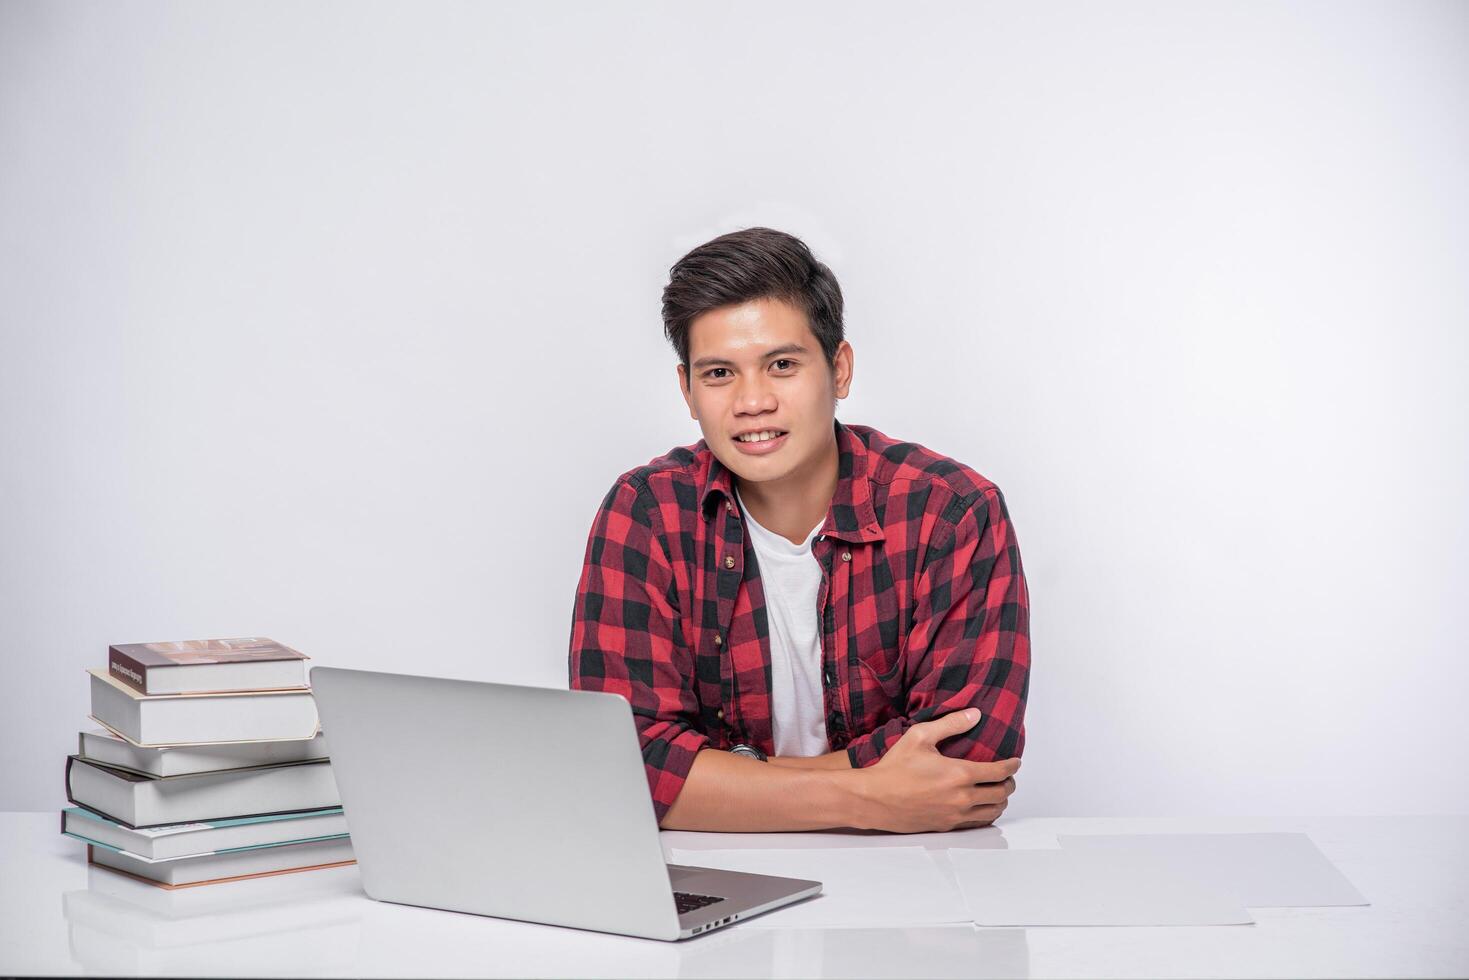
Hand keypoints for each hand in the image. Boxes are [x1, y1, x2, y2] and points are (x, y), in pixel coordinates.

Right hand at [855, 708, 1019, 833]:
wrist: (874, 798)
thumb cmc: (894, 768)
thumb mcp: (920, 736)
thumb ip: (950, 724)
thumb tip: (974, 714)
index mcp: (959, 774)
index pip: (999, 771)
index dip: (1012, 766)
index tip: (1015, 761)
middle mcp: (962, 797)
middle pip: (1001, 793)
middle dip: (1009, 783)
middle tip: (1008, 776)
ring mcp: (955, 815)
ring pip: (993, 811)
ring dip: (1001, 801)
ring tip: (998, 791)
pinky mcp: (947, 826)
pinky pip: (977, 823)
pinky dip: (986, 814)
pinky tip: (982, 807)